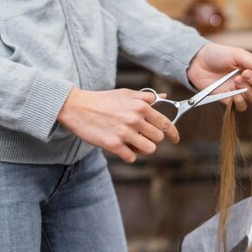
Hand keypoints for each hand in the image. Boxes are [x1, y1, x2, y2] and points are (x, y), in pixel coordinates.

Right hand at [57, 87, 178, 162]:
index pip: (165, 123)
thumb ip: (146, 96)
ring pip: (149, 149)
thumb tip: (164, 97)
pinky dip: (128, 155)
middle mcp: (134, 119)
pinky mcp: (113, 145)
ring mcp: (124, 133)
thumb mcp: (125, 93)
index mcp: (140, 106)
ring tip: (132, 143)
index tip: (175, 139)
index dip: (174, 133)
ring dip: (142, 149)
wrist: (76, 107)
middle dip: (152, 139)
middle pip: (158, 138)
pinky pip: (132, 157)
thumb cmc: (102, 100)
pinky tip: (121, 147)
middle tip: (141, 137)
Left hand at [187, 42, 251, 110]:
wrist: (198, 63)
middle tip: (244, 74)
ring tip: (235, 81)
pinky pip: (242, 106)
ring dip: (248, 91)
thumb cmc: (218, 55)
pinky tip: (231, 92)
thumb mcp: (238, 54)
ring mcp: (242, 92)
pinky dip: (239, 101)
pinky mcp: (231, 100)